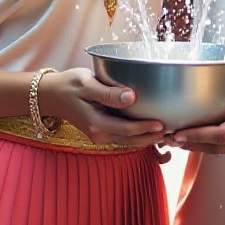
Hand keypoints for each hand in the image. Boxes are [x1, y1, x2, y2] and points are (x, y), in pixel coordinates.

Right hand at [41, 68, 165, 148]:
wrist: (51, 94)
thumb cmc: (68, 84)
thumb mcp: (86, 83)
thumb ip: (108, 93)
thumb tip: (131, 97)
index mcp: (96, 124)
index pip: (127, 130)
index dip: (146, 128)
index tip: (163, 123)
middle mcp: (99, 134)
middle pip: (131, 141)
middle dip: (152, 138)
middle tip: (172, 131)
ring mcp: (100, 134)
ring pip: (128, 141)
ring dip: (146, 138)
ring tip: (166, 132)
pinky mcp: (102, 130)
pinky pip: (123, 136)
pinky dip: (138, 134)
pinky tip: (150, 128)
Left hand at [173, 50, 224, 158]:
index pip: (220, 134)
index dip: (197, 136)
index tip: (178, 134)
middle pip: (216, 148)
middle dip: (192, 144)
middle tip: (169, 138)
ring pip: (223, 151)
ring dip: (202, 146)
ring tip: (180, 140)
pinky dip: (216, 145)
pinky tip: (205, 137)